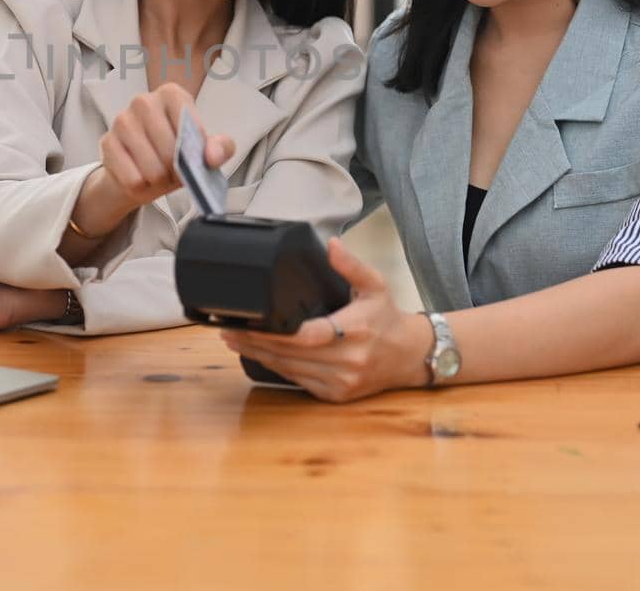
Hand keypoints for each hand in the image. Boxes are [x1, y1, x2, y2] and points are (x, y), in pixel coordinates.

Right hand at [95, 82, 235, 210]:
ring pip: (151, 166)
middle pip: (169, 148)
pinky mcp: (107, 142)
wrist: (142, 176)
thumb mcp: (204, 153)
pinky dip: (140, 186)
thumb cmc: (175, 157)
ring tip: (159, 175)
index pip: (187, 120)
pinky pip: (132, 177)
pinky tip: (140, 178)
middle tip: (175, 172)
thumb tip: (212, 156)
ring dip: (159, 179)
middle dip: (176, 169)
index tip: (192, 156)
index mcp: (171, 94)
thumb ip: (220, 149)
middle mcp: (144, 101)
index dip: (193, 147)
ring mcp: (122, 120)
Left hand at [220, 238, 431, 402]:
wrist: (410, 355)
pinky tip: (261, 357)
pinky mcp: (337, 395)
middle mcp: (348, 360)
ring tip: (235, 342)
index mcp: (354, 331)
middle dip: (255, 343)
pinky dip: (278, 369)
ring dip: (260, 357)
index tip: (247, 323)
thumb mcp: (375, 284)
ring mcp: (342, 381)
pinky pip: (299, 382)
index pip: (305, 335)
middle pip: (290, 355)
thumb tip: (331, 245)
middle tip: (228, 330)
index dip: (273, 333)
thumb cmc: (388, 317)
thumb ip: (350, 265)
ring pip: (290, 371)